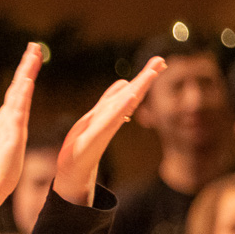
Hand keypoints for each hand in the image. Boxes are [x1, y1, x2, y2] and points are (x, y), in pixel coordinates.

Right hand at [0, 43, 42, 217]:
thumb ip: (11, 134)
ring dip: (26, 71)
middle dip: (26, 64)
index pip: (20, 91)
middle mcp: (8, 116)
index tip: (33, 57)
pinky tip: (27, 81)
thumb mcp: (10, 145)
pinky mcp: (12, 131)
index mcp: (10, 118)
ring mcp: (9, 122)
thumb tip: (12, 129)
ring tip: (33, 54)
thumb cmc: (3, 168)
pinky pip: (18, 108)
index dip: (26, 73)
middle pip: (18, 84)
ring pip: (19, 91)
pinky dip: (22, 93)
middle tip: (34, 45)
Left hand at [51, 57, 165, 205]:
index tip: (159, 61)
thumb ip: (110, 101)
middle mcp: (109, 121)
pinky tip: (129, 99)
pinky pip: (107, 124)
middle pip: (130, 97)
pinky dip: (119, 111)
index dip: (144, 78)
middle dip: (145, 80)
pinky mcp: (92, 141)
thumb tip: (125, 83)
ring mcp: (102, 131)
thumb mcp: (95, 118)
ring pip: (122, 108)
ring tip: (149, 75)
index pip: (130, 92)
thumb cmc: (84, 145)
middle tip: (161, 61)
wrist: (73, 172)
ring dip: (136, 91)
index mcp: (110, 114)